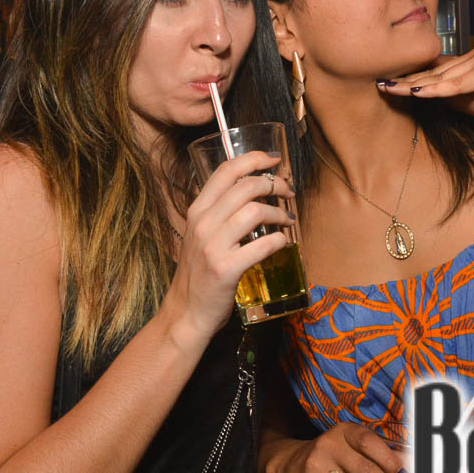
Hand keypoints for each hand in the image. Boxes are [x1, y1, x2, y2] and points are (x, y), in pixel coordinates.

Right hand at [165, 151, 295, 344]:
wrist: (185, 313)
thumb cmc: (199, 274)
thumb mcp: (200, 236)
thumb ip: (219, 215)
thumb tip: (252, 194)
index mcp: (196, 211)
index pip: (226, 171)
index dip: (253, 159)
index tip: (274, 159)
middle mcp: (202, 223)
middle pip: (246, 187)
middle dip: (275, 185)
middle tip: (288, 193)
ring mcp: (213, 246)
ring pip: (256, 211)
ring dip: (280, 212)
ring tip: (288, 218)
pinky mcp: (226, 269)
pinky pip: (262, 245)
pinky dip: (279, 240)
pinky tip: (283, 242)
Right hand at [266, 423, 421, 472]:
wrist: (288, 464)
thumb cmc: (332, 455)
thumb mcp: (351, 445)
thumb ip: (379, 454)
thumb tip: (413, 468)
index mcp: (345, 432)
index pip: (369, 443)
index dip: (390, 459)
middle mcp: (329, 447)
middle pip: (365, 472)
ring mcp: (317, 470)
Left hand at [377, 26, 473, 96]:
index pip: (444, 67)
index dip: (421, 73)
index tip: (401, 77)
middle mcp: (472, 59)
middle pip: (431, 72)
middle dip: (404, 77)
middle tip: (381, 81)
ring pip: (434, 79)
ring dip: (408, 84)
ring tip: (385, 87)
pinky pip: (451, 86)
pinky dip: (431, 90)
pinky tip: (412, 93)